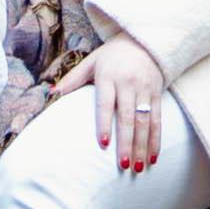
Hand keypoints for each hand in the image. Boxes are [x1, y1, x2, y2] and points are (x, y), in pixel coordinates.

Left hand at [84, 34, 166, 174]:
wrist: (144, 40)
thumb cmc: (112, 56)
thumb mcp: (91, 62)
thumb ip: (73, 78)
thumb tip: (51, 92)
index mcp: (109, 76)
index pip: (106, 103)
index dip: (104, 123)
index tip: (103, 144)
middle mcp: (128, 83)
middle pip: (127, 117)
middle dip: (126, 143)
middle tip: (122, 166)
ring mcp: (145, 89)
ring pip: (144, 121)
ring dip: (142, 146)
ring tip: (138, 168)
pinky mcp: (157, 93)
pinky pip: (157, 119)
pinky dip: (156, 139)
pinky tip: (154, 157)